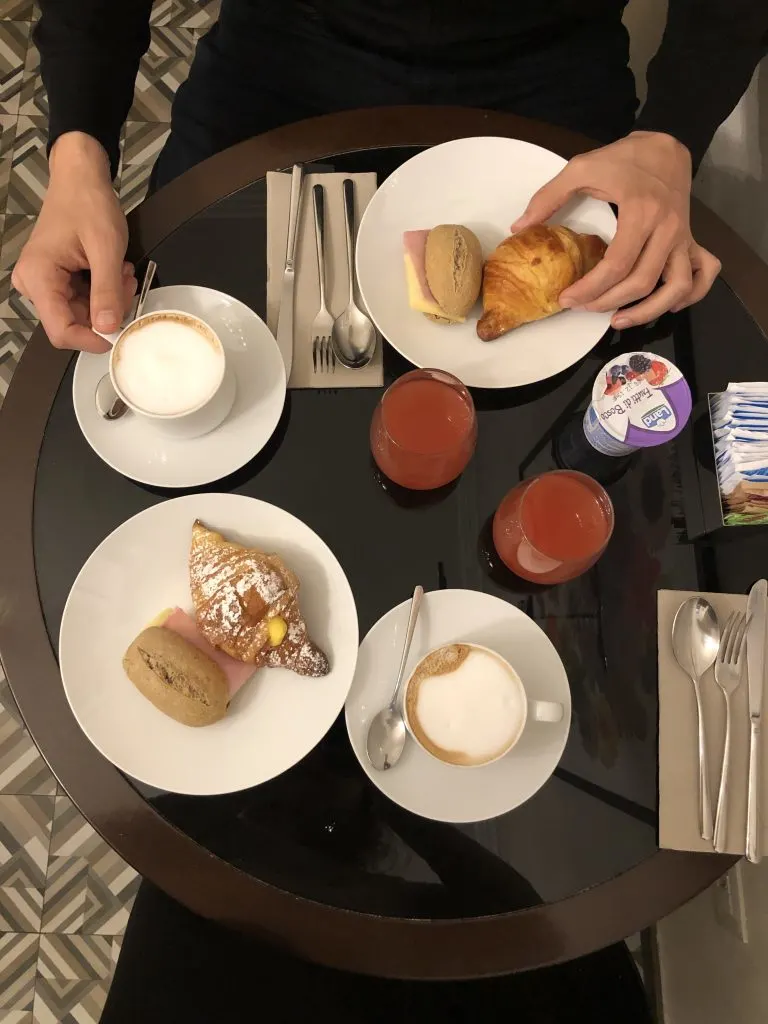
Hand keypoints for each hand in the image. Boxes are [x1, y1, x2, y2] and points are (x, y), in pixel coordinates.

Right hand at [12, 132, 135, 352]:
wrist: (80, 179)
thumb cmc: (88, 203)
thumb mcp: (105, 248)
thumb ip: (107, 291)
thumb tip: (108, 328)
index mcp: (38, 276)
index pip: (60, 330)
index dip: (91, 340)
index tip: (119, 334)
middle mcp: (35, 284)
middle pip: (74, 323)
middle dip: (107, 312)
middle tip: (127, 286)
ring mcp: (45, 283)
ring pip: (83, 314)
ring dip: (110, 300)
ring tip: (122, 273)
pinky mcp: (57, 281)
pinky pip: (84, 301)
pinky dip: (105, 292)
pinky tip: (115, 272)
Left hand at [511, 131, 720, 328]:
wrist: (666, 144)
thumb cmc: (622, 158)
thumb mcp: (581, 167)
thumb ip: (549, 197)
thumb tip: (519, 227)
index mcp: (641, 213)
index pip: (616, 265)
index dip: (590, 288)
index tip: (566, 298)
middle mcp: (668, 230)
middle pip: (642, 282)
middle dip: (608, 302)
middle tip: (582, 308)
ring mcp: (684, 238)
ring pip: (678, 287)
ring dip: (649, 311)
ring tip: (618, 320)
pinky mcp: (692, 240)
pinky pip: (704, 274)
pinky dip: (690, 296)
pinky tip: (666, 305)